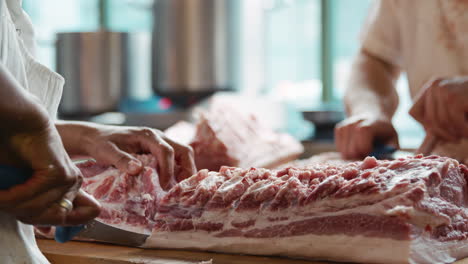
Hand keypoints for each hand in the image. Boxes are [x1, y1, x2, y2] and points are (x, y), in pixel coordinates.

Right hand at [0, 119, 99, 225]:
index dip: (51, 224)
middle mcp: (73, 183)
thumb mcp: (27, 185)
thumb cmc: (18, 151)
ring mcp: (68, 179)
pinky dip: (10, 198)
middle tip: (4, 201)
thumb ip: (39, 205)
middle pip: (51, 219)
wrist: (20, 122)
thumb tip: (50, 231)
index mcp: (69, 187)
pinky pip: (32, 199)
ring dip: (11, 206)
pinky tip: (1, 193)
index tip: (39, 225)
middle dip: (22, 214)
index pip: (73, 218)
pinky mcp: (58, 174)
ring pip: (37, 211)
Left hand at [58, 122, 196, 189]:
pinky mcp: (158, 150)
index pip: (166, 151)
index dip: (168, 169)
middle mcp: (158, 137)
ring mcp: (160, 142)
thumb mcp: (106, 152)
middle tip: (184, 188)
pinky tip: (173, 185)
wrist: (96, 137)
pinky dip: (178, 171)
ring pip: (182, 154)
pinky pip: (175, 159)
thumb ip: (121, 159)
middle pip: (183, 150)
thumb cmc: (101, 144)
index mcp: (147, 135)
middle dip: (187, 168)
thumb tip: (137, 169)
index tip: (164, 186)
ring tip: (180, 189)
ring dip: (184, 170)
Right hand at [335, 114, 398, 159]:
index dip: (367, 154)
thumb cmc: (384, 131)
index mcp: (368, 126)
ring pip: (344, 152)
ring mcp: (344, 126)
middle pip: (351, 152)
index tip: (373, 153)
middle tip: (368, 153)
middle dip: (359, 157)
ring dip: (353, 155)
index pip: (361, 147)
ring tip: (362, 148)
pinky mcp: (339, 129)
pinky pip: (340, 149)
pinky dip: (347, 151)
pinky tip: (355, 145)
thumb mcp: (392, 138)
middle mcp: (353, 124)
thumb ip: (390, 150)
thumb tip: (384, 162)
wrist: (372, 114)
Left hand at [409, 77, 467, 141]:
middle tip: (457, 137)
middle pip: (428, 120)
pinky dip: (465, 131)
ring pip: (442, 124)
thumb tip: (424, 142)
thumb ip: (439, 118)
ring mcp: (444, 90)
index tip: (441, 131)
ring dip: (456, 133)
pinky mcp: (455, 97)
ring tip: (466, 131)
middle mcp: (435, 85)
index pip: (414, 112)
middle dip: (443, 133)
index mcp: (432, 87)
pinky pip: (455, 123)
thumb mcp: (454, 108)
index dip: (426, 126)